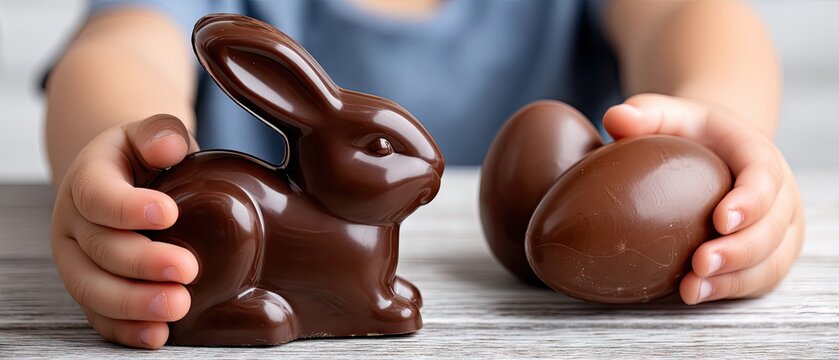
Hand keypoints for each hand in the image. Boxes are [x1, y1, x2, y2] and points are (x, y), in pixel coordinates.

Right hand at [51, 114, 198, 347]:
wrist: (130, 183)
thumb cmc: (148, 159)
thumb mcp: (154, 135)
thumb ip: (162, 132)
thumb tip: (170, 145)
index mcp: (88, 178)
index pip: (97, 195)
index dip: (128, 207)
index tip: (168, 214)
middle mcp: (75, 223)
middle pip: (99, 249)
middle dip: (142, 263)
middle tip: (187, 269)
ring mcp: (78, 260)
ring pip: (92, 288)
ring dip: (134, 303)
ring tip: (177, 306)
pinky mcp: (92, 289)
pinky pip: (100, 316)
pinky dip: (126, 329)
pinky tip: (157, 335)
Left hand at [602, 94, 804, 304]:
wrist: (714, 150)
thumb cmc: (689, 132)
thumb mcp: (670, 114)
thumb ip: (645, 113)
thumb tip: (614, 116)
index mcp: (758, 155)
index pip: (765, 178)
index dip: (750, 201)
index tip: (721, 219)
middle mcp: (779, 193)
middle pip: (773, 227)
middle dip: (740, 250)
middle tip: (700, 264)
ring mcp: (779, 227)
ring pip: (771, 260)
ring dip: (734, 279)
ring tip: (692, 289)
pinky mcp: (769, 253)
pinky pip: (760, 278)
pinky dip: (731, 289)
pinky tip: (695, 294)